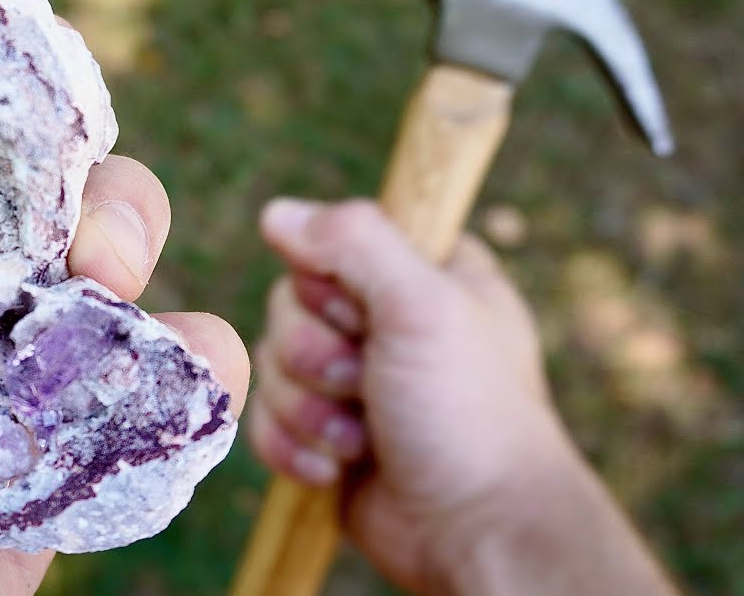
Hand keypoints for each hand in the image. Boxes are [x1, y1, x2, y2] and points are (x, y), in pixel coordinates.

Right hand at [248, 198, 673, 593]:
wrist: (476, 529)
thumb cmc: (468, 414)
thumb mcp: (421, 305)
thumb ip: (353, 242)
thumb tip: (276, 213)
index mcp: (423, 272)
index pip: (332, 240)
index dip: (332, 283)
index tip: (366, 315)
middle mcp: (386, 320)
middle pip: (289, 303)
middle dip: (316, 356)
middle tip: (366, 382)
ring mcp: (354, 380)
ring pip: (273, 364)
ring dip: (309, 409)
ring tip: (362, 438)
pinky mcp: (326, 434)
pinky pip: (267, 420)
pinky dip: (294, 447)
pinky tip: (337, 468)